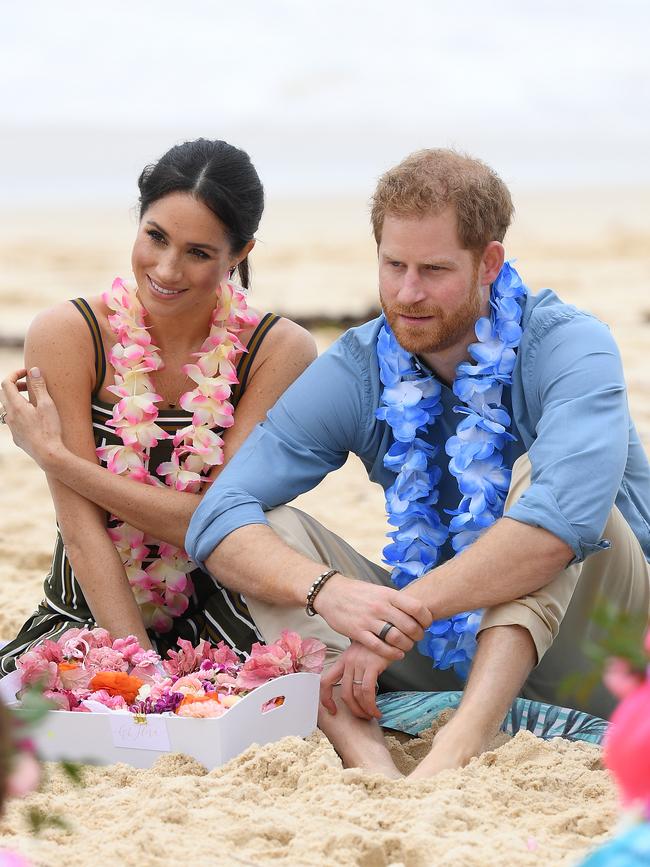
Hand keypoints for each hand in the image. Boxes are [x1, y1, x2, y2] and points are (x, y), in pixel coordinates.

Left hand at [0, 367, 63, 468]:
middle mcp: (9, 416)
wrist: (47, 454)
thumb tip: (34, 370)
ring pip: (7, 408)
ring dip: (16, 400)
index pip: (6, 383)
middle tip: (30, 385)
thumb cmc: (49, 429)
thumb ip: (39, 386)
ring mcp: (12, 428)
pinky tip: (33, 418)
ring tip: (32, 401)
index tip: (27, 373)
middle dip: (16, 385)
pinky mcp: (16, 437)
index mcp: (15, 406)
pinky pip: (12, 421)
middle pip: (4, 394)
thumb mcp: (47, 405)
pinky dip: (19, 413)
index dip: (15, 374)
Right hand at [314, 574, 430, 660]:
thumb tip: (414, 611)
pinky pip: (380, 647)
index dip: (426, 619)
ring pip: (396, 638)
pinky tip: (396, 654)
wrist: (330, 593)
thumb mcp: (378, 589)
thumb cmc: (356, 592)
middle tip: (417, 638)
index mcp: (388, 594)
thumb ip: (394, 600)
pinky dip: (392, 654)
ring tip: (406, 646)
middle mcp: (380, 607)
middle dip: (418, 635)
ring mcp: (369, 620)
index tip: (426, 624)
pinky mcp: (358, 633)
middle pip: (409, 626)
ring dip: (406, 646)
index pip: (416, 607)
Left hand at [320, 642, 389, 719]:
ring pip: (356, 694)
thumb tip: (355, 691)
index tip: (333, 710)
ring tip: (372, 715)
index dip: (326, 699)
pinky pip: (368, 690)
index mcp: (343, 660)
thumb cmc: (378, 645)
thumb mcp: (361, 654)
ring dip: (364, 710)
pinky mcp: (372, 664)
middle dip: (353, 710)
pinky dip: (371, 705)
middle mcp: (348, 661)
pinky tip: (377, 710)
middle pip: (344, 693)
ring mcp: (359, 662)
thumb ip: (356, 669)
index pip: (326, 681)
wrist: (390, 631)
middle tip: (362, 716)